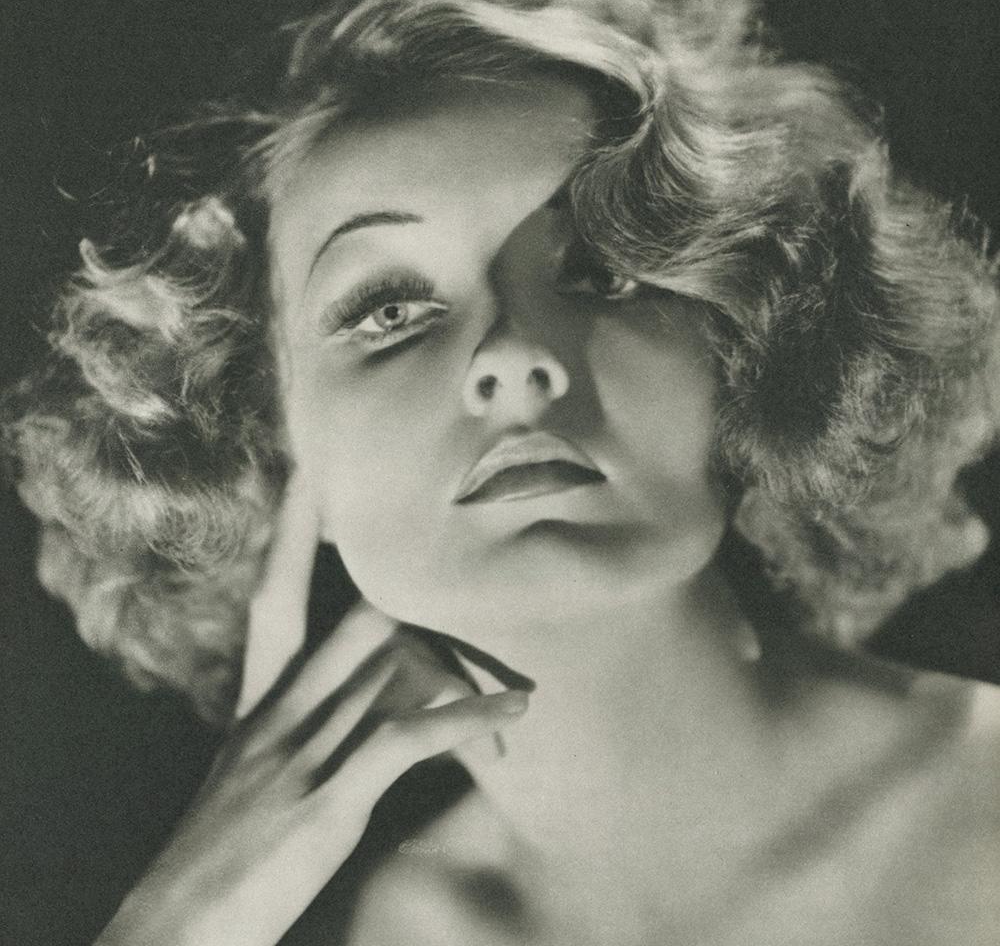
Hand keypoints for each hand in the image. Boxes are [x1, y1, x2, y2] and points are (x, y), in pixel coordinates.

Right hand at [95, 475, 528, 945]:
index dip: (290, 530)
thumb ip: (298, 728)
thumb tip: (368, 696)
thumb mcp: (250, 775)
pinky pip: (409, 739)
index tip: (311, 469)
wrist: (172, 932)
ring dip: (466, 655)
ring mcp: (303, 754)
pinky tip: (515, 712)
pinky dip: (468, 719)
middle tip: (462, 531)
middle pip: (357, 617)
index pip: (273, 596)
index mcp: (256, 704)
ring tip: (522, 642)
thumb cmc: (221, 855)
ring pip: (392, 667)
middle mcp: (279, 714)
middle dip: (411, 574)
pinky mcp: (328, 802)